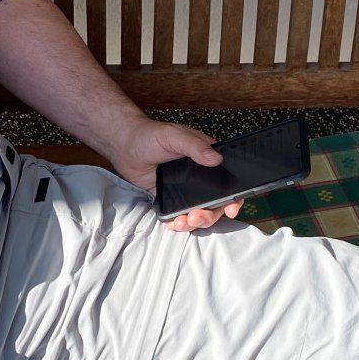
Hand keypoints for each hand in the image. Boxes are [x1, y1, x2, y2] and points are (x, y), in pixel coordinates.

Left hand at [105, 118, 241, 232]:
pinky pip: (179, 215)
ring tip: (182, 222)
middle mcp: (199, 177)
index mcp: (206, 159)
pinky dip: (178, 223)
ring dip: (194, 222)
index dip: (234, 197)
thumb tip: (216, 159)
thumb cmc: (149, 135)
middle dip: (209, 215)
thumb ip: (195, 146)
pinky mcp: (169, 198)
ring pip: (198, 212)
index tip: (231, 207)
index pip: (227, 180)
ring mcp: (185, 190)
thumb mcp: (174, 136)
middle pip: (215, 203)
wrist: (124, 145)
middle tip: (196, 216)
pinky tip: (173, 223)